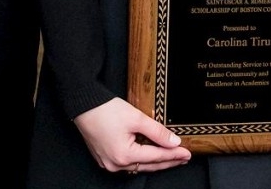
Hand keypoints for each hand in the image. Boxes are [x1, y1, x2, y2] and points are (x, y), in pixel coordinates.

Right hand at [73, 97, 190, 174]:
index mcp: (124, 156)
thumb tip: (174, 142)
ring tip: (171, 157)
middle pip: (148, 165)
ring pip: (138, 165)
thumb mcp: (136, 117)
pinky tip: (149, 155)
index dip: (174, 155)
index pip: (156, 157)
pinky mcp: (104, 158)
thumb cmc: (106, 109)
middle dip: (167, 161)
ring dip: (154, 161)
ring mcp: (108, 163)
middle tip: (183, 158)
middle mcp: (116, 164)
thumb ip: (157, 131)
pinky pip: (127, 163)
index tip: (187, 154)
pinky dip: (141, 159)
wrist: (83, 104)